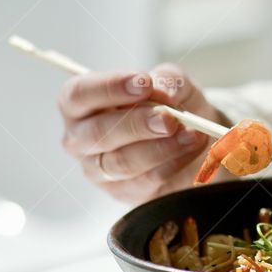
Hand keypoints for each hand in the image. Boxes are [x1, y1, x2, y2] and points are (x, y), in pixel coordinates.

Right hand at [58, 64, 225, 204]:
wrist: (192, 135)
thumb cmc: (169, 103)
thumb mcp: (172, 82)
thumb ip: (167, 79)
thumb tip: (165, 91)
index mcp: (80, 104)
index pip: (78, 94)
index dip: (109, 87)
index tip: (144, 83)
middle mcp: (81, 138)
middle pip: (98, 132)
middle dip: (137, 124)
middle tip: (168, 118)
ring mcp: (98, 170)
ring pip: (123, 161)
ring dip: (162, 147)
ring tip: (192, 133)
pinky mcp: (122, 192)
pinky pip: (146, 181)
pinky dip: (173, 163)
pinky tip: (192, 147)